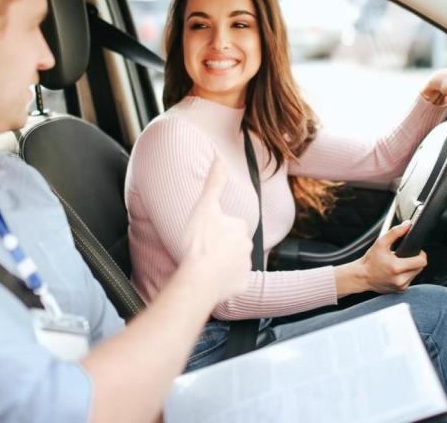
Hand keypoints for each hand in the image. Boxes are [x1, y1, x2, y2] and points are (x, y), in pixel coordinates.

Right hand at [179, 158, 252, 302]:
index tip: (206, 234)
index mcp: (240, 228)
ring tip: (205, 265)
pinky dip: (225, 281)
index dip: (218, 229)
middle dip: (223, 246)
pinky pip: (234, 282)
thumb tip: (219, 159)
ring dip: (224, 263)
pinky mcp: (241, 286)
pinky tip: (211, 279)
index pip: (233, 225)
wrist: (199, 279)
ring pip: (235, 262)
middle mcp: (247, 248)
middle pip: (235, 244)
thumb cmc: (199, 244)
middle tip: (204, 250)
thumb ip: (214, 183)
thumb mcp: (204, 207)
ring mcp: (245, 268)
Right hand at [358, 221, 427, 293]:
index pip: (422, 261)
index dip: (420, 254)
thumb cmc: (370, 261)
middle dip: (414, 261)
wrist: (362, 276)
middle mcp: (400, 279)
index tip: (414, 252)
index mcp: (397, 268)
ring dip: (410, 268)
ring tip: (398, 264)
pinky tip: (396, 272)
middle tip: (403, 257)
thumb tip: (407, 225)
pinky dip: (406, 275)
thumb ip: (395, 232)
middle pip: (420, 268)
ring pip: (416, 274)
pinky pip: (410, 280)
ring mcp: (401, 287)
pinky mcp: (400, 291)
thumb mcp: (381, 243)